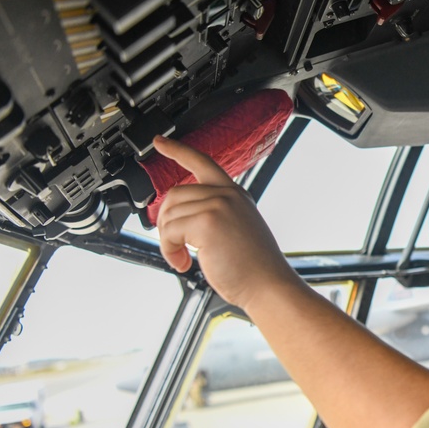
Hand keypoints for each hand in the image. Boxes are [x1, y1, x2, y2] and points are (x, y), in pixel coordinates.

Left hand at [152, 135, 292, 310]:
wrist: (268, 285)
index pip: (202, 162)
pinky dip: (170, 251)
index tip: (160, 142)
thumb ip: (214, 214)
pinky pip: (169, 232)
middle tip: (178, 247)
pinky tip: (184, 262)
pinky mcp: (208, 222)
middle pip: (174, 195)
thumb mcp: (237, 229)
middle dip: (167, 223)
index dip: (177, 150)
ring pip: (169, 215)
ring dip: (169, 242)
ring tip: (184, 258)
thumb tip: (178, 217)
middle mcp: (227, 195)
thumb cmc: (254, 267)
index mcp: (235, 194)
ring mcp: (218, 205)